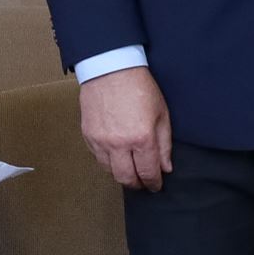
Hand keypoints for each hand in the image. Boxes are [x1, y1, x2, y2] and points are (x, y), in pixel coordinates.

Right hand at [79, 67, 172, 191]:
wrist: (110, 69)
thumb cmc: (139, 87)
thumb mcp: (161, 114)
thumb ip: (164, 144)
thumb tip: (165, 167)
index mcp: (142, 139)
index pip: (148, 173)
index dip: (154, 183)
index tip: (156, 185)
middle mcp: (119, 144)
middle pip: (126, 178)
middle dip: (137, 184)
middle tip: (143, 183)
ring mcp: (101, 141)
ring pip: (109, 171)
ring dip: (121, 173)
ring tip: (129, 169)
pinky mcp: (88, 135)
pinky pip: (97, 157)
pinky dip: (107, 161)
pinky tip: (115, 155)